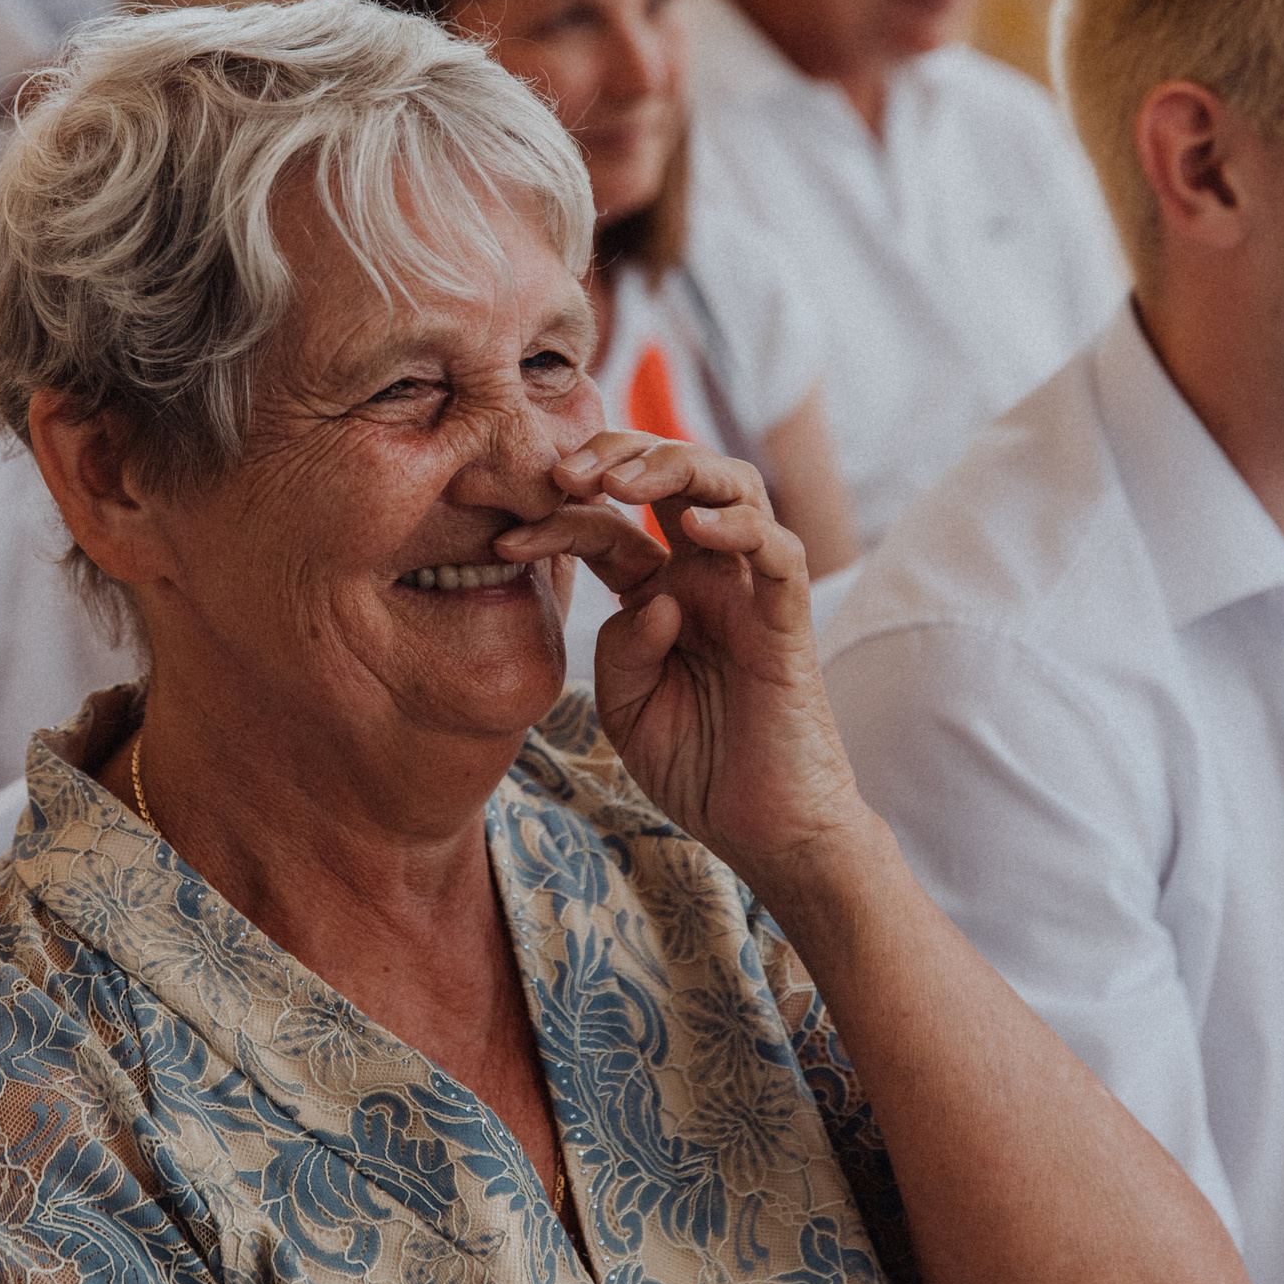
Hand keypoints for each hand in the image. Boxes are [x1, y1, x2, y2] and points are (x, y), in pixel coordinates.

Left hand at [494, 432, 868, 881]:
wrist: (762, 829)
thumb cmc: (697, 763)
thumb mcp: (627, 707)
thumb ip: (621, 649)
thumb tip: (648, 600)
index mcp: (660, 590)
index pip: (605, 525)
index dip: (551, 516)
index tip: (497, 530)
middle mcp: (706, 576)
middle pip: (673, 473)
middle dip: (615, 454)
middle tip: (560, 473)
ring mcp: (749, 592)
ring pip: (732, 486)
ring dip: (673, 468)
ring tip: (619, 482)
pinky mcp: (787, 622)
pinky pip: (777, 555)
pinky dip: (741, 529)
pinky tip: (694, 529)